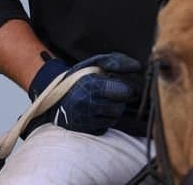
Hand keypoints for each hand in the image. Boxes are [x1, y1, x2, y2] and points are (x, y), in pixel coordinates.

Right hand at [25, 52, 141, 135]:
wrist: (55, 97)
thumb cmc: (80, 76)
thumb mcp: (96, 62)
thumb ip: (117, 61)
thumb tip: (137, 67)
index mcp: (90, 85)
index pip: (122, 91)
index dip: (125, 88)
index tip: (120, 85)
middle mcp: (86, 105)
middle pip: (120, 107)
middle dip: (119, 101)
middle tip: (112, 94)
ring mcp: (84, 120)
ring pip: (114, 118)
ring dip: (113, 110)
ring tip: (102, 101)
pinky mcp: (84, 131)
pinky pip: (106, 127)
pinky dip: (105, 120)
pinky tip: (97, 112)